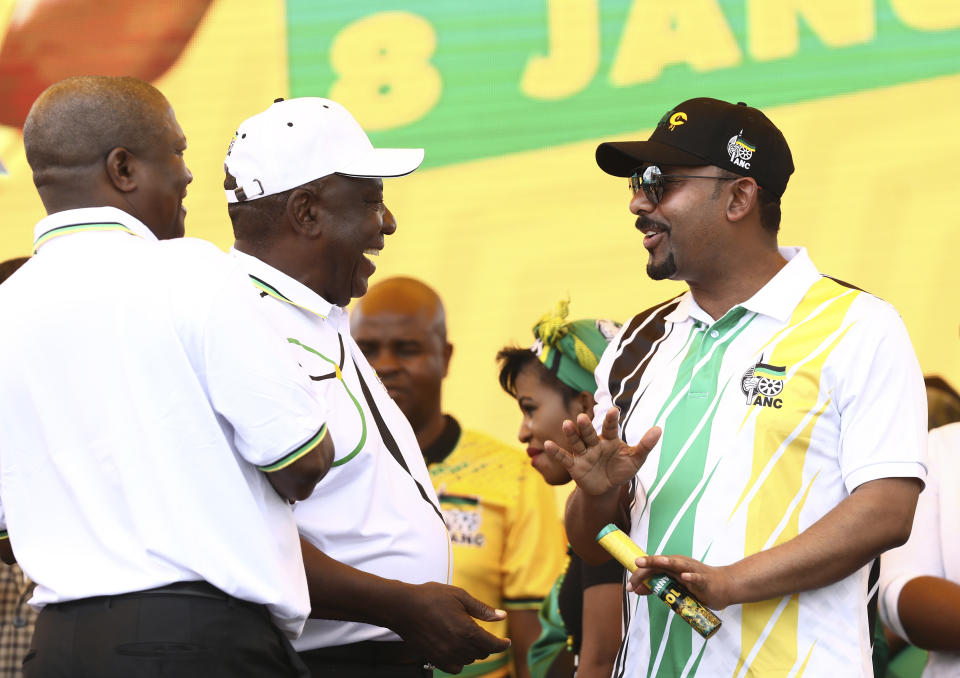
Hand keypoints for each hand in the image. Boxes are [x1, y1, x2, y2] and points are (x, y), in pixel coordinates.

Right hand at [391, 582, 510, 673]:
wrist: (403, 608)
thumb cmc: (431, 598)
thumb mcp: (460, 596)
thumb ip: (482, 609)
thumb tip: (502, 616)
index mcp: (468, 631)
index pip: (493, 645)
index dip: (503, 645)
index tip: (507, 643)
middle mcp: (459, 647)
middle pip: (482, 653)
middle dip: (487, 644)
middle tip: (483, 634)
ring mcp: (446, 655)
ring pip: (469, 660)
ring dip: (473, 652)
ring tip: (467, 638)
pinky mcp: (435, 659)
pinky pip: (455, 668)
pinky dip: (459, 661)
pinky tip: (457, 650)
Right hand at [544, 408, 660, 495]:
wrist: (607, 488)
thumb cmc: (621, 469)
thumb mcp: (636, 459)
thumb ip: (645, 445)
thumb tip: (659, 429)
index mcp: (610, 440)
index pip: (610, 428)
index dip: (611, 420)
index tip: (613, 410)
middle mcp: (594, 444)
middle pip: (589, 433)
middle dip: (586, 426)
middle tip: (583, 417)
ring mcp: (583, 454)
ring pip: (576, 442)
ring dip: (571, 433)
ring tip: (567, 424)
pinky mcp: (574, 466)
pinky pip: (564, 458)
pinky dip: (556, 452)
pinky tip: (547, 445)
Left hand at [627, 554, 736, 610]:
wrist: (724, 585)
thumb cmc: (697, 585)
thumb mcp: (675, 587)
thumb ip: (657, 587)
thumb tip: (637, 589)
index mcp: (672, 566)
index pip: (652, 568)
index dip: (640, 575)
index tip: (629, 586)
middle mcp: (680, 565)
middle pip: (662, 563)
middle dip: (649, 564)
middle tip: (636, 565)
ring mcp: (693, 571)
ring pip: (679, 565)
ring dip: (668, 563)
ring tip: (657, 561)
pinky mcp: (704, 580)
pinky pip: (697, 578)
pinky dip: (691, 576)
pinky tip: (685, 577)